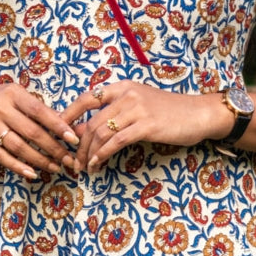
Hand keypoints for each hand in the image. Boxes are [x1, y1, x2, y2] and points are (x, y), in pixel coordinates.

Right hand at [0, 79, 79, 178]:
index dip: (58, 126)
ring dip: (39, 160)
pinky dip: (18, 166)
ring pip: (18, 147)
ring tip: (55, 167)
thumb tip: (67, 125)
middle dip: (53, 148)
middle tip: (68, 159)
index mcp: (12, 93)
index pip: (39, 111)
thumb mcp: (16, 96)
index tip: (73, 139)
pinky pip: (1, 156)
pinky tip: (33, 173)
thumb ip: (38, 109)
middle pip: (31, 132)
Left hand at [63, 80, 231, 170]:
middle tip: (73, 162)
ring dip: (88, 154)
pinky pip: (116, 141)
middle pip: (91, 122)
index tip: (56, 132)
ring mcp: (137, 109)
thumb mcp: (139, 106)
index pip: (86, 98)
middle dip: (77, 145)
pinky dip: (103, 155)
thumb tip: (86, 131)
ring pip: (101, 133)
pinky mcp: (146, 125)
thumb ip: (115, 113)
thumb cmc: (169, 112)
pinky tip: (97, 164)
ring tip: (84, 168)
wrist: (199, 114)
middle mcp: (127, 94)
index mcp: (122, 87)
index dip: (68, 115)